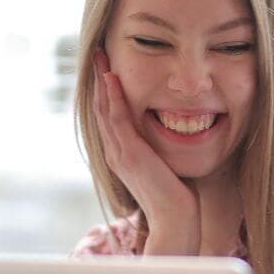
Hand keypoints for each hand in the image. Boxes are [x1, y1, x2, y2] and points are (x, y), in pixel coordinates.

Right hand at [92, 50, 199, 253]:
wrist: (175, 219)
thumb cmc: (176, 198)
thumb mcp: (164, 167)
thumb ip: (158, 152)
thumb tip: (167, 140)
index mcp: (122, 155)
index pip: (109, 117)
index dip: (106, 92)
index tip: (107, 69)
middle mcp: (115, 152)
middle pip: (101, 108)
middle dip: (99, 80)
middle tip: (97, 54)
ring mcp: (119, 153)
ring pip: (104, 109)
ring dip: (102, 81)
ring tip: (100, 57)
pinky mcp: (129, 154)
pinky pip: (117, 119)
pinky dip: (114, 97)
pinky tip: (113, 78)